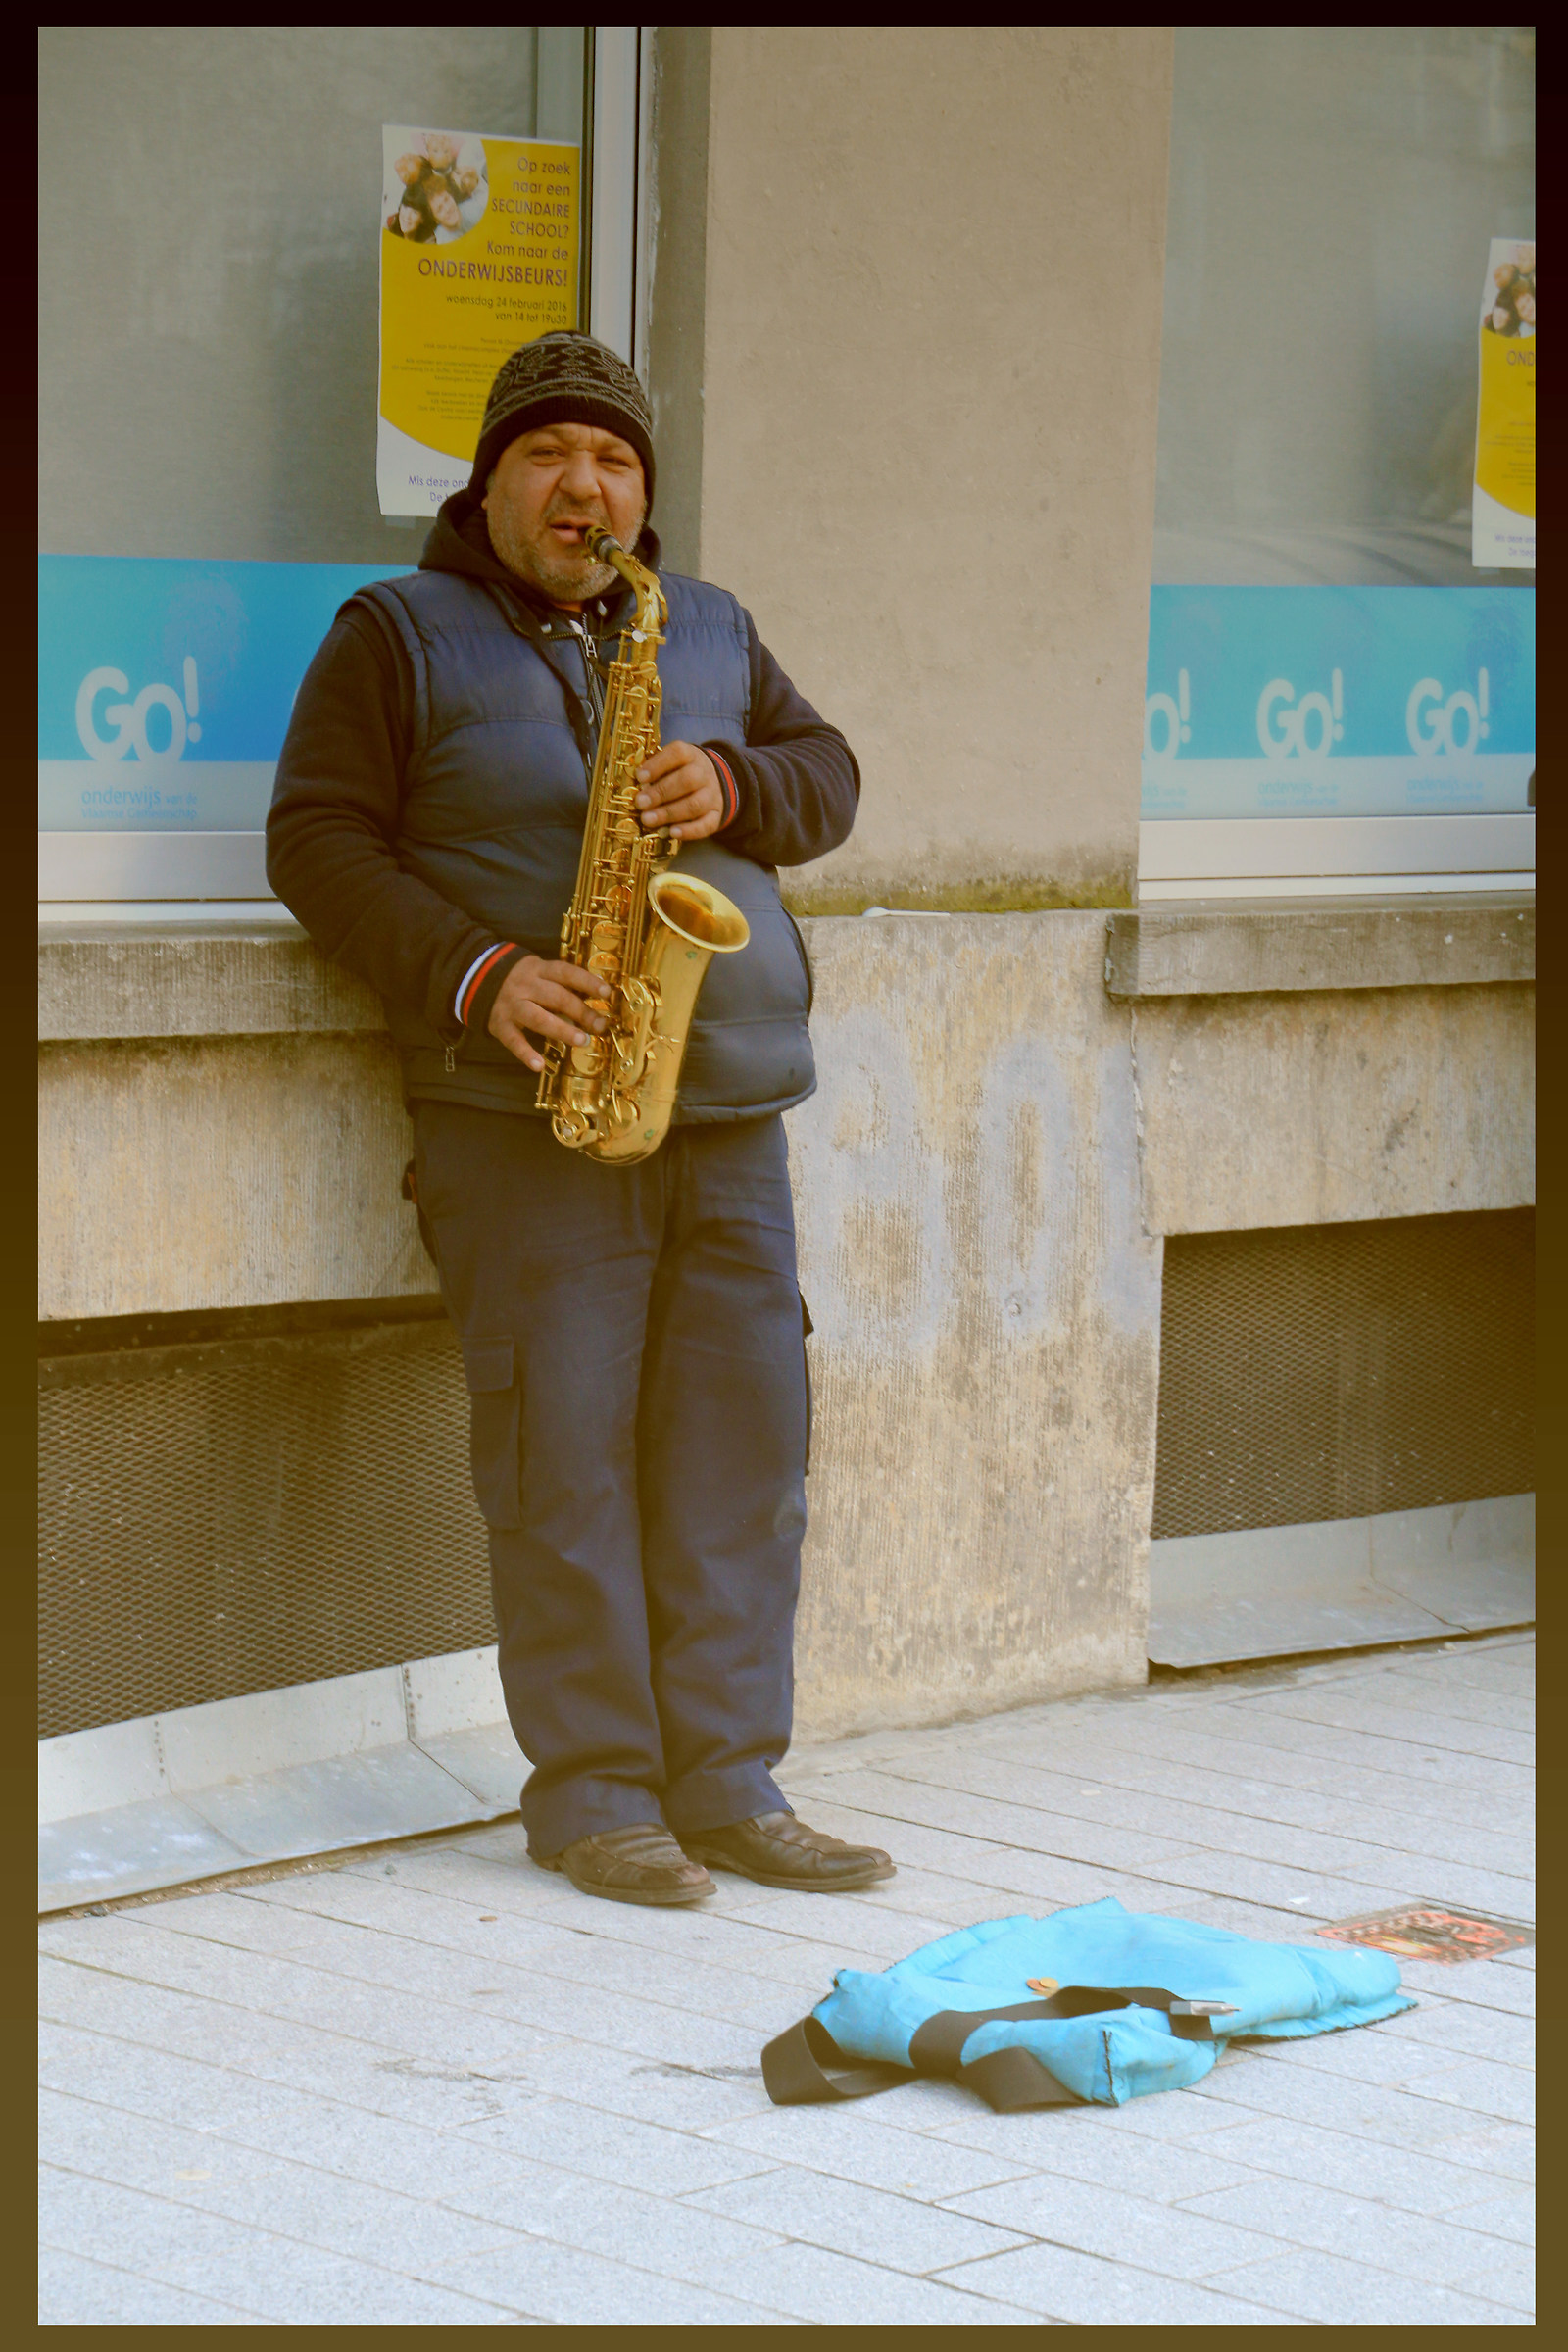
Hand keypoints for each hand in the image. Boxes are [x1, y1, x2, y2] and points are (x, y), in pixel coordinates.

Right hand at [487, 954, 609, 1073]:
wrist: (478, 978)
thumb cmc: (523, 980)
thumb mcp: (540, 974)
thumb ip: (562, 987)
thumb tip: (595, 1006)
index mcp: (539, 970)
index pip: (566, 972)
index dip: (587, 982)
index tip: (607, 993)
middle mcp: (526, 986)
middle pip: (556, 997)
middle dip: (581, 1011)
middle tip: (600, 1025)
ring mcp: (512, 1005)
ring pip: (538, 1017)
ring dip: (561, 1029)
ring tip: (581, 1041)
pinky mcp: (500, 1024)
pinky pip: (513, 1040)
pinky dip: (525, 1053)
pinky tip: (539, 1065)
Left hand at [634, 740, 724, 839]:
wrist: (715, 783)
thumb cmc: (682, 772)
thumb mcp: (671, 763)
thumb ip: (655, 771)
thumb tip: (636, 785)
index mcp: (690, 755)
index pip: (678, 754)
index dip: (658, 765)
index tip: (640, 777)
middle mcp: (704, 774)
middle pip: (687, 780)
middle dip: (661, 792)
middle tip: (640, 803)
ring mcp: (712, 795)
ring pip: (695, 804)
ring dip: (669, 813)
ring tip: (648, 820)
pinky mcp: (716, 815)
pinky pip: (706, 825)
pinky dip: (689, 830)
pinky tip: (672, 833)